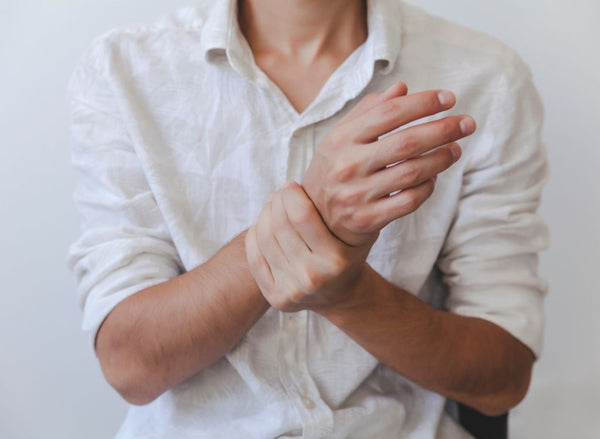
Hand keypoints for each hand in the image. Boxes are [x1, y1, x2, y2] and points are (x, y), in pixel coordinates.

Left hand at [245, 181, 369, 311]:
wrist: (341, 294)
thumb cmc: (349, 253)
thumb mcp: (359, 231)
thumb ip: (348, 207)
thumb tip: (326, 175)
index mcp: (335, 260)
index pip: (300, 215)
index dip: (290, 194)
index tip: (292, 186)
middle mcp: (312, 277)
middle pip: (279, 225)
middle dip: (276, 201)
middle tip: (281, 194)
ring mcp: (292, 290)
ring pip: (264, 238)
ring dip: (264, 214)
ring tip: (273, 206)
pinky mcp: (276, 298)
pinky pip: (254, 257)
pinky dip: (254, 235)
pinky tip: (262, 224)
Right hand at [303, 82, 475, 245]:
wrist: (315, 219)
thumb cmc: (334, 170)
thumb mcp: (340, 138)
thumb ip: (369, 112)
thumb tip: (402, 88)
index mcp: (340, 139)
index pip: (389, 113)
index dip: (423, 103)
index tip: (448, 98)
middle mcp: (347, 165)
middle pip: (407, 142)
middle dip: (443, 129)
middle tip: (467, 123)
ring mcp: (357, 195)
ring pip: (412, 172)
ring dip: (441, 159)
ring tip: (455, 149)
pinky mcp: (367, 219)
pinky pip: (409, 200)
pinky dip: (428, 187)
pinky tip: (434, 177)